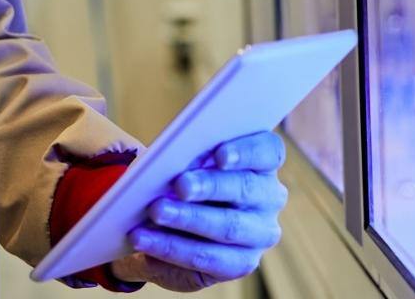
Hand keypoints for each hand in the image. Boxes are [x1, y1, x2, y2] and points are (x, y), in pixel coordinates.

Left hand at [110, 131, 287, 291]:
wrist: (170, 228)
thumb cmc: (182, 184)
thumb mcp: (184, 166)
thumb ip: (184, 161)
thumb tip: (166, 164)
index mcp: (262, 163)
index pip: (267, 151)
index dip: (246, 151)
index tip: (220, 155)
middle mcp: (269, 197)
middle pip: (245, 188)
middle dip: (210, 186)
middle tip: (180, 185)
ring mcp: (260, 233)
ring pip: (228, 226)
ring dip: (188, 219)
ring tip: (156, 212)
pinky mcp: (242, 263)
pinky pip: (208, 258)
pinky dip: (171, 248)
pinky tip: (145, 239)